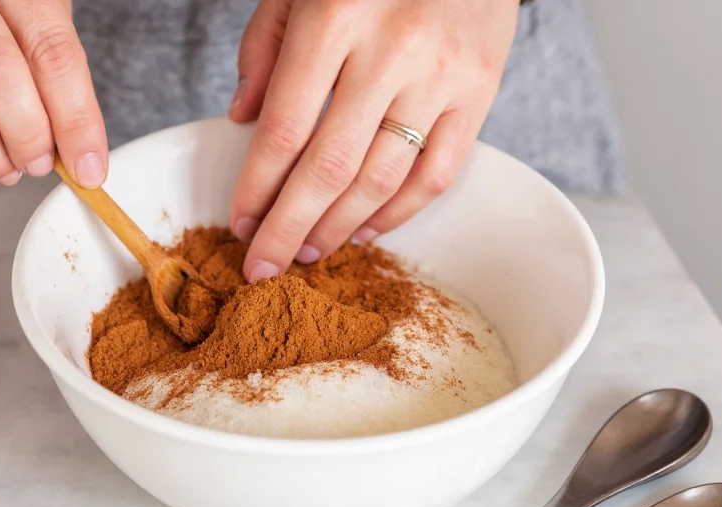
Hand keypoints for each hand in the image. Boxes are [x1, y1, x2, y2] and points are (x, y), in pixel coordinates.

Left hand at [228, 0, 517, 281]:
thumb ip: (266, 45)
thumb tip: (244, 119)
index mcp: (334, 15)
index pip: (285, 129)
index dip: (257, 188)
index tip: (240, 224)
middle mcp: (391, 50)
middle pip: (330, 168)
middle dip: (289, 228)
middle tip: (264, 266)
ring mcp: (441, 75)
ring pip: (382, 180)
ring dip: (338, 229)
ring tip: (309, 252)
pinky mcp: (481, 91)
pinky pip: (437, 173)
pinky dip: (398, 212)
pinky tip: (366, 230)